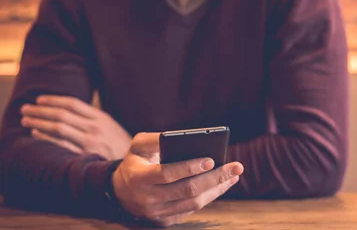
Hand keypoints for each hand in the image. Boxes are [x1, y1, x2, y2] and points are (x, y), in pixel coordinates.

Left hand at [20, 95, 131, 160]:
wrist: (134, 164)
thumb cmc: (119, 144)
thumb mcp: (110, 126)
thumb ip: (92, 118)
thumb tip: (69, 110)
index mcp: (101, 117)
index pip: (73, 104)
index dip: (54, 100)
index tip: (39, 99)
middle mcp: (94, 128)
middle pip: (62, 114)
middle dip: (41, 110)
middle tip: (25, 108)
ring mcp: (89, 142)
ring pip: (59, 128)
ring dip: (39, 122)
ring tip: (25, 120)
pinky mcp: (85, 156)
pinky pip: (61, 145)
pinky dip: (47, 138)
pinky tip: (35, 134)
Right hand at [112, 132, 242, 226]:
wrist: (120, 191)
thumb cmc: (135, 161)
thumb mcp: (137, 145)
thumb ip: (154, 138)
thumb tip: (180, 136)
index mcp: (139, 178)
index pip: (168, 174)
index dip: (189, 167)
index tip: (211, 159)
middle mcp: (147, 199)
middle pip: (187, 190)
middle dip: (215, 178)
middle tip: (236, 167)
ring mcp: (157, 213)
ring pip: (193, 203)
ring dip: (217, 189)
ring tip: (234, 175)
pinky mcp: (165, 221)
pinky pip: (192, 209)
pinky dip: (210, 197)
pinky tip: (223, 184)